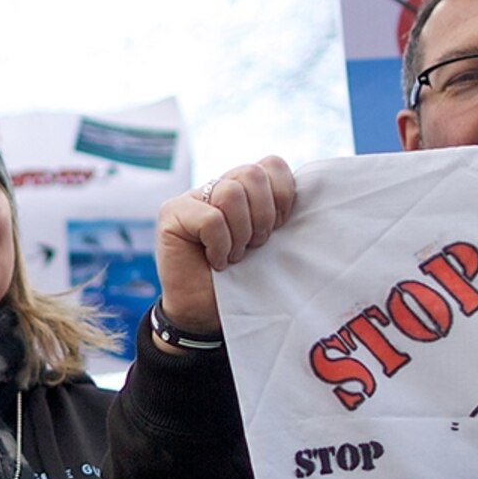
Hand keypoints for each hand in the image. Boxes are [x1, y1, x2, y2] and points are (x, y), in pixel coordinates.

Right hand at [152, 156, 298, 338]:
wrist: (206, 313)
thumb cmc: (241, 281)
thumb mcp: (269, 243)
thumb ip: (277, 213)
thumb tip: (305, 193)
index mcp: (244, 189)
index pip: (271, 165)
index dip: (282, 195)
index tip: (279, 228)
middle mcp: (216, 187)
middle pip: (253, 174)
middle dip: (263, 215)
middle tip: (255, 245)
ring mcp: (191, 197)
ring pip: (231, 193)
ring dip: (240, 233)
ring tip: (234, 255)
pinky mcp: (171, 213)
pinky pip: (210, 218)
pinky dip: (220, 245)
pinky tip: (216, 260)